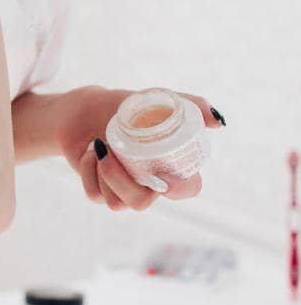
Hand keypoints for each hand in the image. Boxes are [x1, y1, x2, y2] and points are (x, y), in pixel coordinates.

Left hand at [53, 85, 224, 211]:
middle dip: (124, 181)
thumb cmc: (126, 107)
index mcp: (170, 167)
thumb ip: (192, 105)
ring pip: (117, 204)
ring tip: (99, 144)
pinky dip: (88, 169)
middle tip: (111, 149)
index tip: (166, 177)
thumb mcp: (157, 99)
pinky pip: (95, 195)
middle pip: (143, 202)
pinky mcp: (98, 192)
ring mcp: (123, 191)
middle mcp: (148, 184)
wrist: (86, 109)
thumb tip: (219, 122)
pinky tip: (90, 151)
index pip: (188, 189)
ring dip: (104, 171)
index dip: (181, 189)